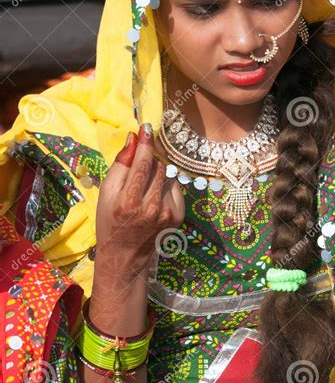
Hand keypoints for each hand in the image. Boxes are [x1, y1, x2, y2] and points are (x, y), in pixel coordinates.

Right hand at [95, 123, 184, 279]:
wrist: (125, 254)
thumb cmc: (110, 220)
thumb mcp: (106, 193)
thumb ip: (120, 165)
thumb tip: (133, 139)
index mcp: (129, 202)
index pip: (142, 164)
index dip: (145, 143)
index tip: (146, 128)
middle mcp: (151, 208)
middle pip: (158, 166)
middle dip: (150, 160)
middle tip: (139, 165)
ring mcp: (168, 213)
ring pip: (168, 175)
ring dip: (158, 173)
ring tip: (144, 188)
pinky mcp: (179, 216)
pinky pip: (175, 187)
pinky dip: (166, 186)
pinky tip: (154, 198)